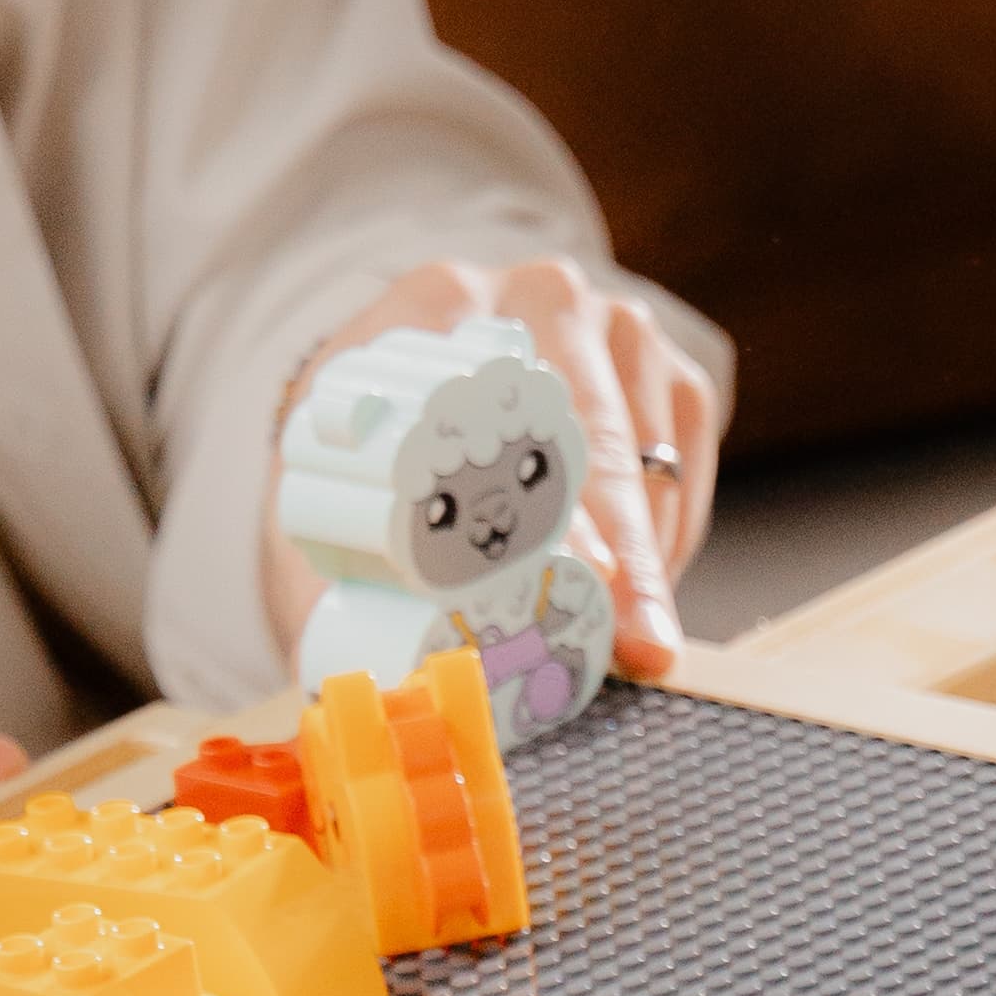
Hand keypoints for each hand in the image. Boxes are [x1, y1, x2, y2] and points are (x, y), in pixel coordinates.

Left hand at [261, 253, 722, 681]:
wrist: (402, 404)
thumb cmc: (357, 472)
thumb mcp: (310, 512)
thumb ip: (330, 592)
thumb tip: (376, 697)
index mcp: (435, 305)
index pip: (502, 410)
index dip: (549, 502)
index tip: (585, 579)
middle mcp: (534, 297)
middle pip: (592, 432)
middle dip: (625, 550)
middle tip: (640, 641)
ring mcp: (611, 323)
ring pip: (649, 449)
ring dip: (649, 553)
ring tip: (637, 640)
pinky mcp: (665, 367)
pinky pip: (685, 456)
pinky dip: (669, 529)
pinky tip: (633, 580)